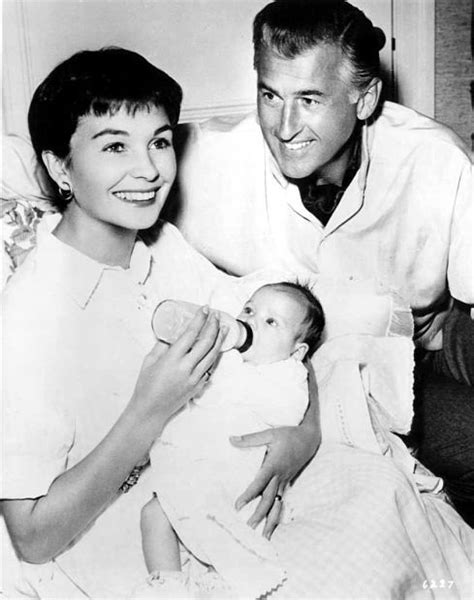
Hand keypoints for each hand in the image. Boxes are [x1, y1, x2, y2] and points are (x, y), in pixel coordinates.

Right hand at [130, 307, 225, 430]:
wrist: (150, 410)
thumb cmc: (146, 386)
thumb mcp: (150, 360)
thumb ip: (162, 346)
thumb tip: (172, 334)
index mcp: (172, 359)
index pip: (191, 334)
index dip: (199, 319)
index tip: (204, 309)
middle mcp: (186, 368)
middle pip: (206, 342)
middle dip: (213, 325)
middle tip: (216, 315)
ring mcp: (194, 378)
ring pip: (212, 354)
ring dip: (219, 339)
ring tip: (223, 327)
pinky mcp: (198, 386)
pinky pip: (210, 367)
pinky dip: (215, 355)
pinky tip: (217, 347)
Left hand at [230, 424, 317, 539]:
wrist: (309, 439)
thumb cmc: (288, 435)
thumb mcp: (269, 433)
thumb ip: (250, 438)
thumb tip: (231, 439)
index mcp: (273, 465)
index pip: (259, 483)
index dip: (249, 495)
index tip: (238, 505)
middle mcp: (279, 476)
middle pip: (268, 499)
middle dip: (259, 514)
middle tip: (248, 528)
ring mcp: (284, 481)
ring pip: (276, 504)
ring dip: (270, 521)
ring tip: (263, 537)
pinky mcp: (287, 483)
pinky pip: (281, 501)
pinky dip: (276, 514)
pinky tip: (272, 525)